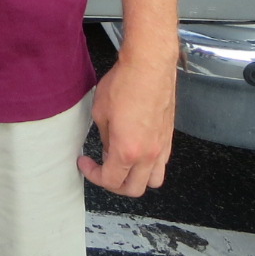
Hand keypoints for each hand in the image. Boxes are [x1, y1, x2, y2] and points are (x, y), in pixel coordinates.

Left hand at [77, 49, 177, 196]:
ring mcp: (162, 148)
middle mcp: (149, 155)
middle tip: (101, 169)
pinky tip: (136, 151)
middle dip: (114, 184)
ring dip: (136, 180)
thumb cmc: (124, 84)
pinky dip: (149, 167)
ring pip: (153, 181)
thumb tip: (110, 149)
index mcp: (128, 151)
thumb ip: (106, 138)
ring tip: (121, 164)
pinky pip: (161, 164)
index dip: (93, 175)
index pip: (110, 180)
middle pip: (134, 189)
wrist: (149, 66)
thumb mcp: (100, 112)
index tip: (85, 163)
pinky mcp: (169, 138)